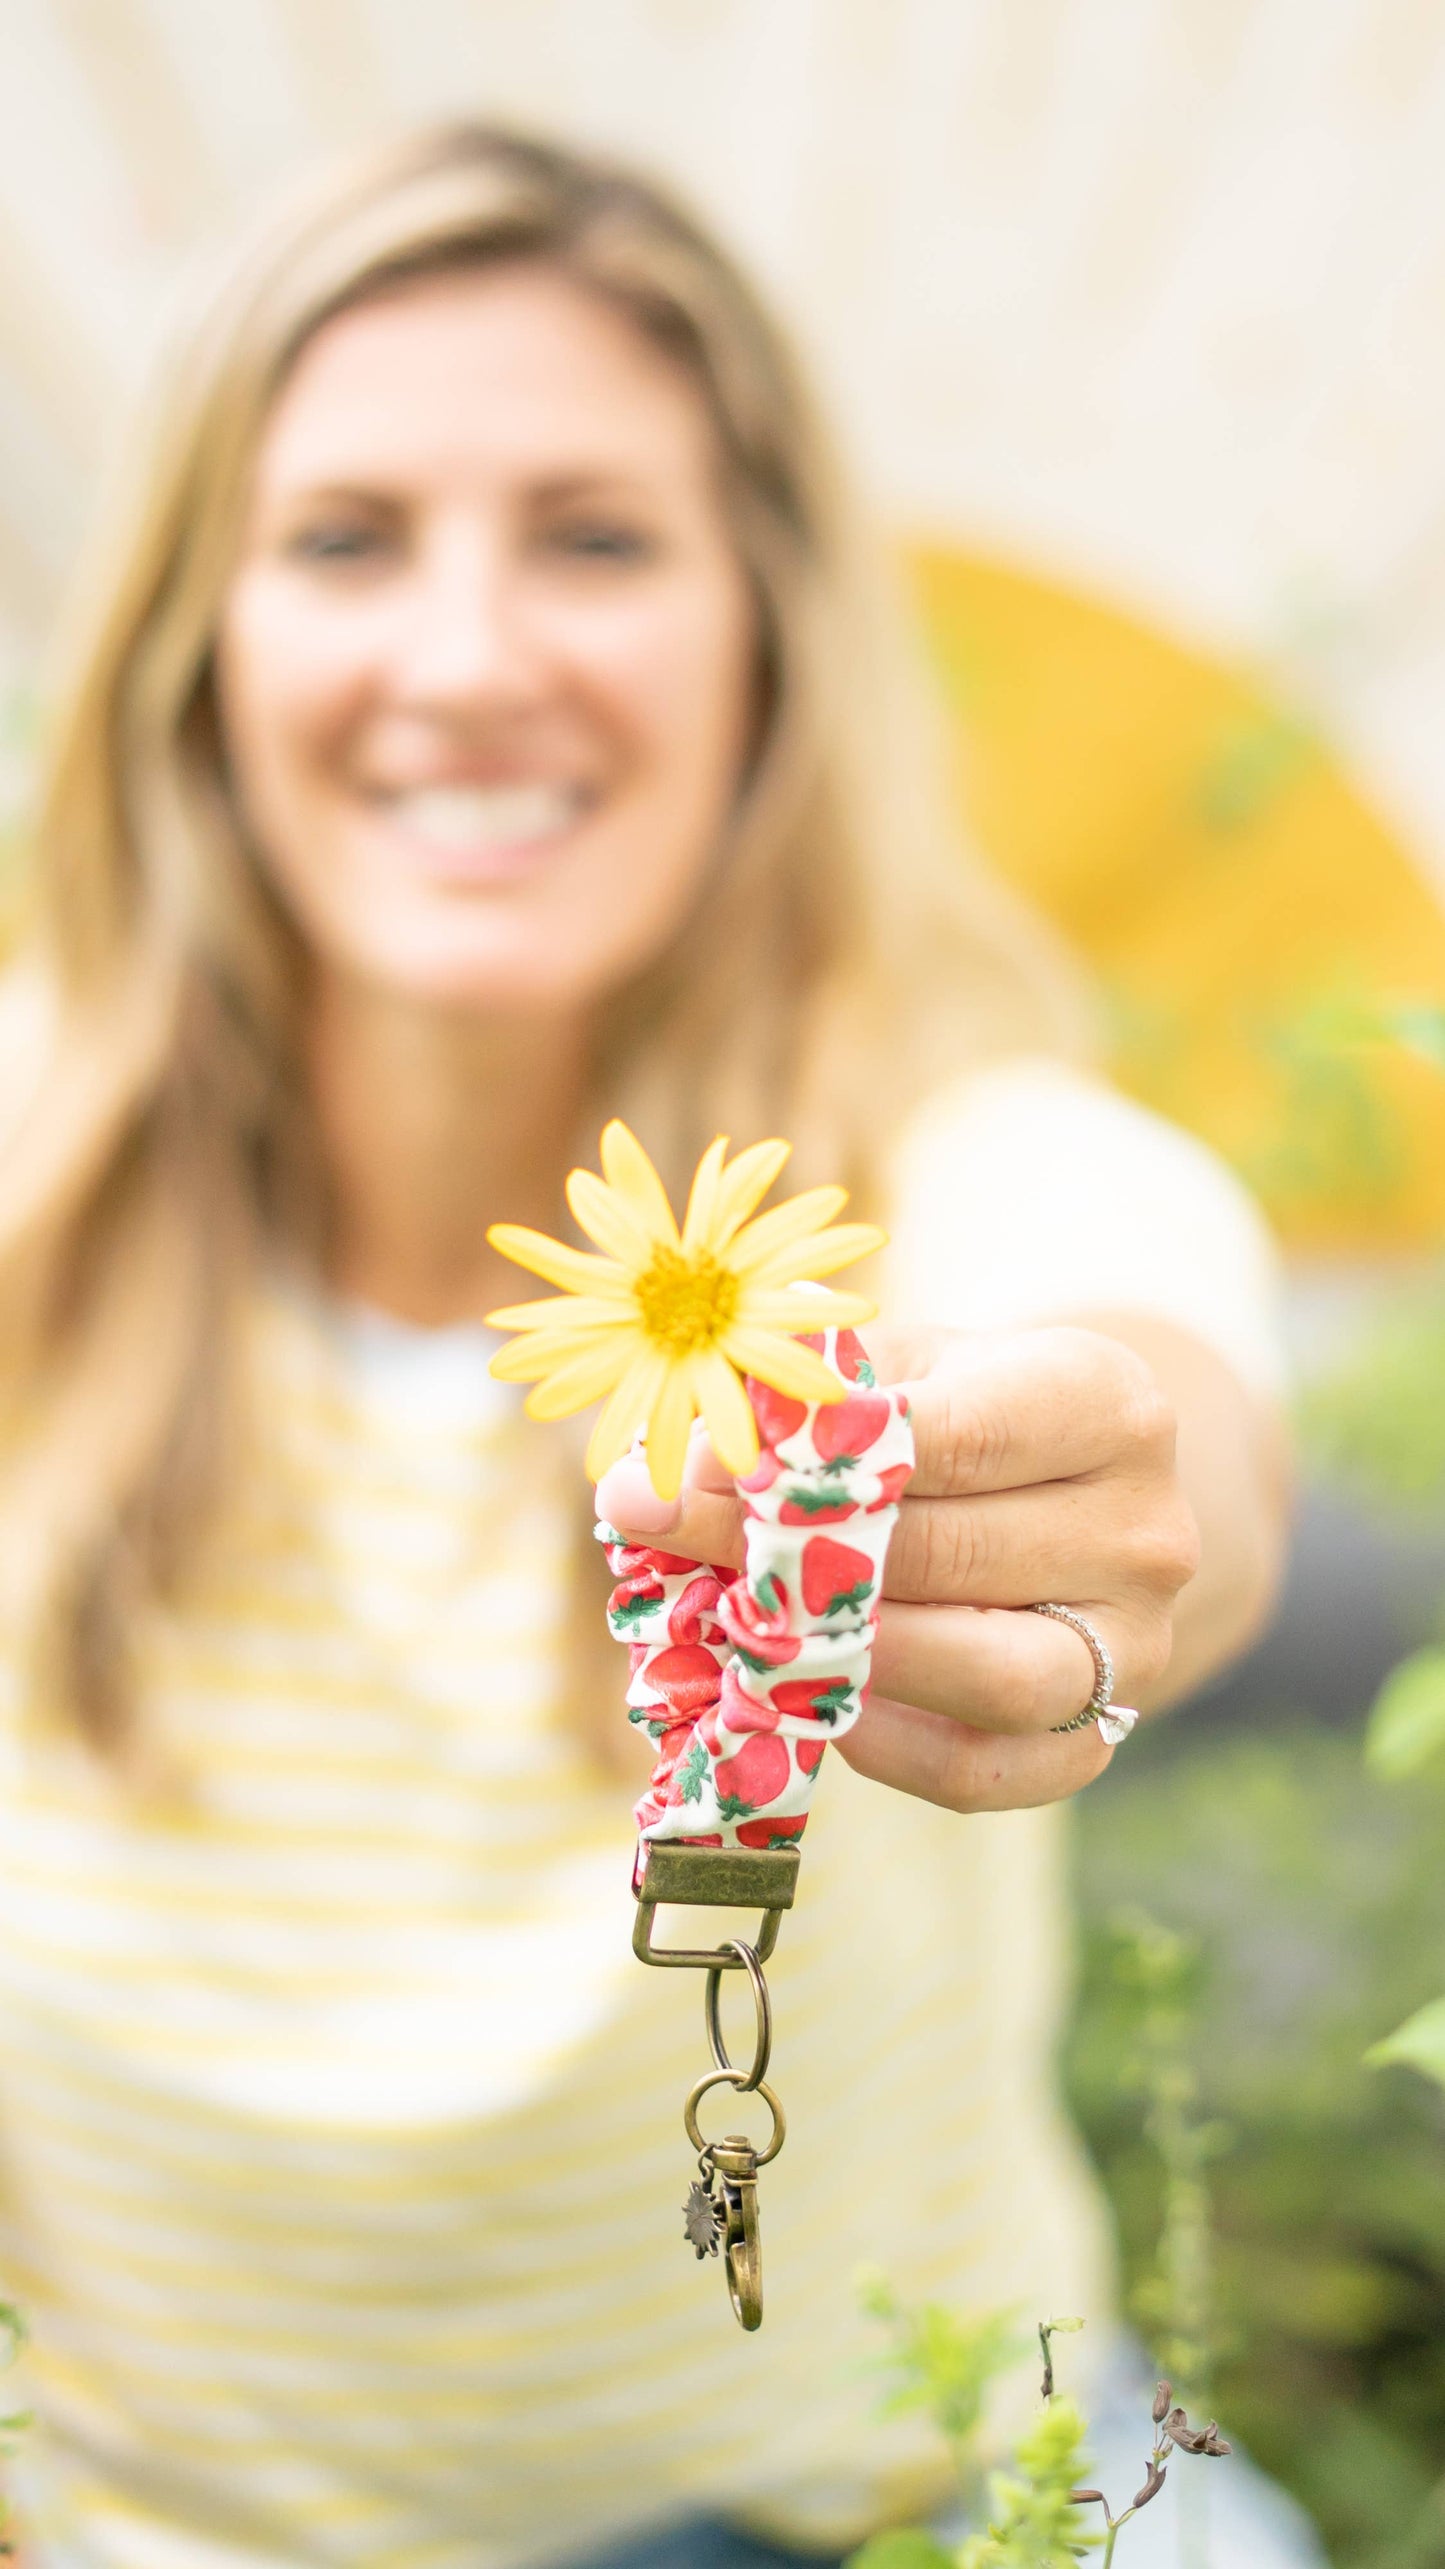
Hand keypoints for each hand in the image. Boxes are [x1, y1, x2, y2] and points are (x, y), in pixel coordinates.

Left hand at [593, 1325, 1200, 1814]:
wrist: (1069, 1491)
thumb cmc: (957, 1411)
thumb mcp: (897, 1367)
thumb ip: (792, 1408)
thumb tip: (656, 1477)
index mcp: (1109, 1402)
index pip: (957, 1438)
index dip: (808, 1463)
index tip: (677, 1476)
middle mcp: (1148, 1528)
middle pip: (956, 1557)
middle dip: (788, 1558)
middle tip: (658, 1541)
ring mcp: (1135, 1644)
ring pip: (987, 1675)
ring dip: (841, 1658)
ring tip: (732, 1628)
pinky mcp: (1100, 1737)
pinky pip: (983, 1770)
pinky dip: (884, 1747)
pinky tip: (805, 1700)